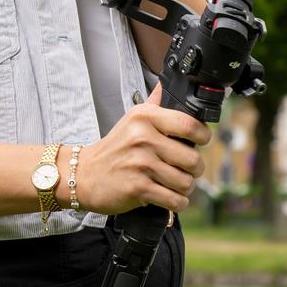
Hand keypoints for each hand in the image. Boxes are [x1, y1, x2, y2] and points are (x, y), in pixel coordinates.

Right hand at [80, 84, 208, 213]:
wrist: (84, 175)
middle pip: (194, 159)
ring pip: (186, 183)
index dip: (203, 137)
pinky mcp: (138, 188)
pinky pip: (175, 200)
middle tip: (185, 169)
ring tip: (173, 183)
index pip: (190, 125)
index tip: (200, 142)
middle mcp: (143, 138)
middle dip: (195, 169)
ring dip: (185, 188)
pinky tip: (168, 196)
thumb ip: (153, 103)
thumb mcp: (131, 119)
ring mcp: (141, 164)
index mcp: (145, 117)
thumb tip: (167, 84)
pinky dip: (177, 202)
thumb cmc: (114, 148)